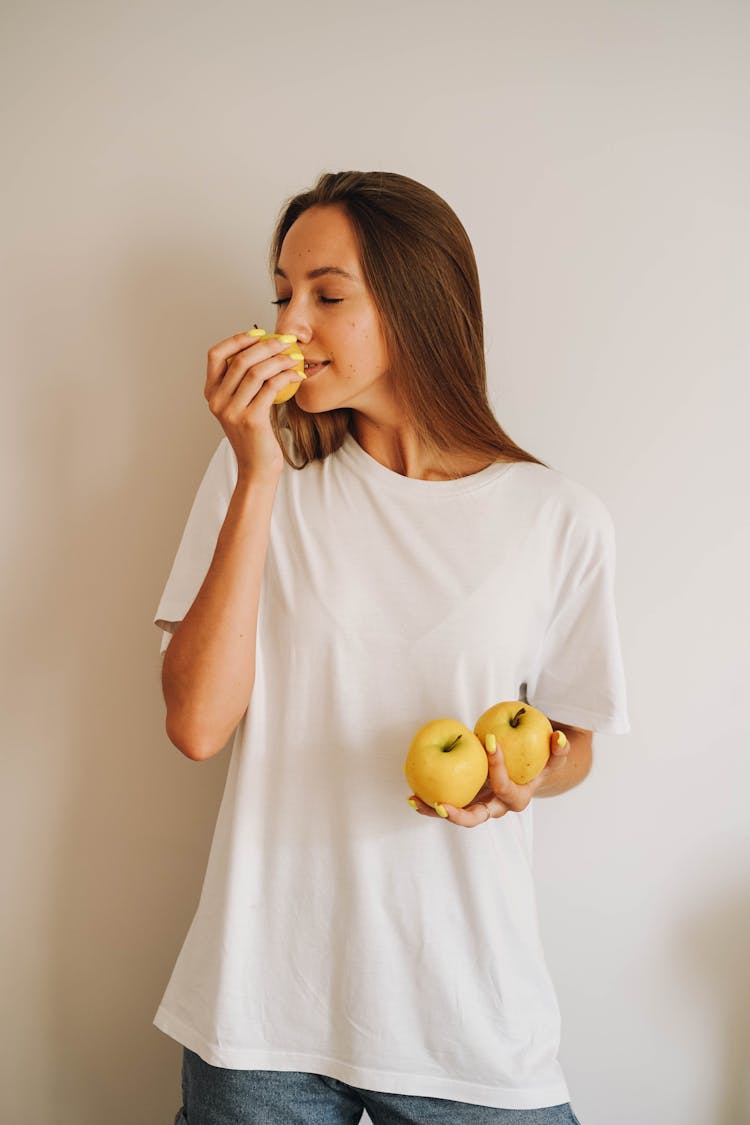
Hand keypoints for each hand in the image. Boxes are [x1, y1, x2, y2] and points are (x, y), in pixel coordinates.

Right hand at [205, 330, 303, 478]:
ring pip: (256, 372)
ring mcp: (231, 411)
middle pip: (240, 359)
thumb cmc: (255, 434)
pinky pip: (270, 387)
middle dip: (266, 345)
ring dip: (279, 359)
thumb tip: (264, 347)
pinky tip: (297, 376)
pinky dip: (286, 376)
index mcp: (211, 393)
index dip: (237, 339)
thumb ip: (244, 381)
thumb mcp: (242, 405)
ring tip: (295, 357)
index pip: (215, 354)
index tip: (259, 333)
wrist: (256, 467)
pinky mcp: (251, 420)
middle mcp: (217, 401)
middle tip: (286, 341)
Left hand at [408, 728, 569, 827]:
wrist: (529, 777)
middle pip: (477, 817)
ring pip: (457, 815)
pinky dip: (430, 804)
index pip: (504, 785)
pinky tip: (412, 796)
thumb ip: (559, 750)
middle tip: (441, 804)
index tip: (489, 741)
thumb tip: (558, 737)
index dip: (497, 765)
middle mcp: (497, 808)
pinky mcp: (467, 802)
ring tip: (415, 800)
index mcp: (517, 798)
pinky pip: (448, 806)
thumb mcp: (553, 758)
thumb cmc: (538, 763)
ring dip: (435, 811)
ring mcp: (480, 807)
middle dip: (459, 814)